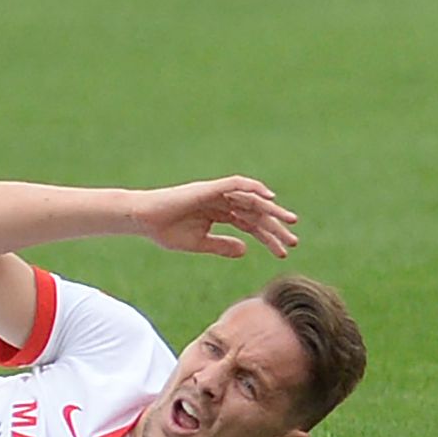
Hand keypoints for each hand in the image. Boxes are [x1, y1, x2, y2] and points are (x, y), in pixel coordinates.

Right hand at [132, 175, 299, 258]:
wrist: (143, 220)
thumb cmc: (166, 231)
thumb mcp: (199, 244)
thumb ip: (222, 246)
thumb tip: (246, 250)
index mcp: (219, 214)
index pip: (250, 224)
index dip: (267, 237)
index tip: (283, 252)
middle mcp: (221, 202)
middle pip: (255, 212)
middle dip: (275, 225)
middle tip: (294, 240)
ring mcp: (216, 193)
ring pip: (250, 199)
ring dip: (271, 210)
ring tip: (289, 222)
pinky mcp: (209, 188)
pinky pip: (235, 184)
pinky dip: (252, 188)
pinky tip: (268, 198)